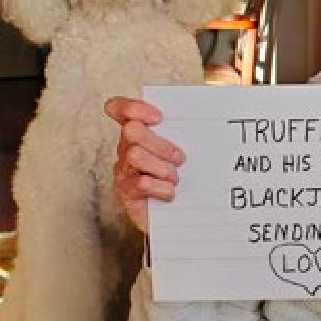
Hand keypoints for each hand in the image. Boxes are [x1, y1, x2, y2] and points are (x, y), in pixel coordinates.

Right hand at [105, 97, 185, 234]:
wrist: (173, 213)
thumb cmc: (176, 174)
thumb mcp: (177, 149)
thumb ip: (179, 133)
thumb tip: (200, 120)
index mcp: (138, 131)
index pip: (120, 108)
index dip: (134, 107)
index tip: (158, 117)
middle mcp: (125, 147)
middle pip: (131, 130)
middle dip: (160, 143)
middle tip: (179, 158)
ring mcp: (123, 169)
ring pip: (135, 155)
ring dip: (162, 167)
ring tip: (175, 177)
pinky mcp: (125, 192)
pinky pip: (141, 183)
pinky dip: (161, 187)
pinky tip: (169, 192)